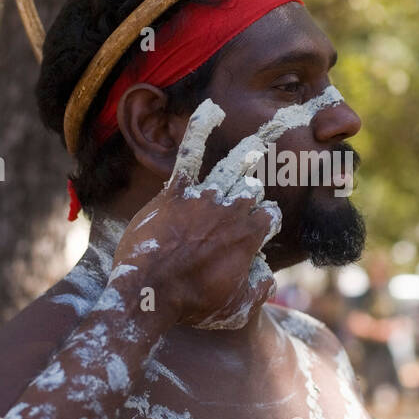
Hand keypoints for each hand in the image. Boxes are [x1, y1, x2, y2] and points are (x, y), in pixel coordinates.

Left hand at [112, 100, 281, 327]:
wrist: (147, 295)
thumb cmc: (190, 307)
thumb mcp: (235, 310)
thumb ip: (258, 291)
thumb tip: (266, 278)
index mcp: (250, 236)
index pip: (270, 215)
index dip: (266, 221)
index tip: (260, 227)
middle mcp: (232, 211)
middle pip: (253, 190)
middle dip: (253, 191)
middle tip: (251, 192)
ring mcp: (204, 198)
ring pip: (233, 167)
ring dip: (250, 151)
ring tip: (265, 134)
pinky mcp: (175, 192)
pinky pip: (189, 155)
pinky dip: (201, 129)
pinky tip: (210, 108)